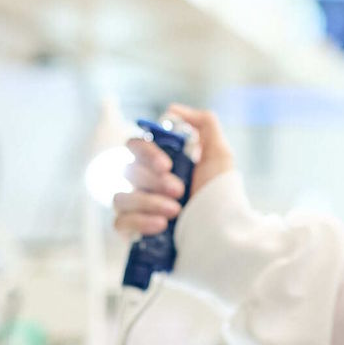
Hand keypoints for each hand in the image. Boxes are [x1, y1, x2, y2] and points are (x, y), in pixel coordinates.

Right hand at [112, 104, 234, 236]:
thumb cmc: (222, 195)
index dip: (146, 153)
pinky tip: (161, 225)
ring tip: (175, 211)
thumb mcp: (220, 154)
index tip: (167, 165)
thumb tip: (173, 109)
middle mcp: (145, 182)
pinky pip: (119, 222)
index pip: (135, 145)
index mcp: (160, 162)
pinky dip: (140, 221)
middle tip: (180, 191)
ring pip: (121, 196)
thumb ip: (204, 123)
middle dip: (155, 182)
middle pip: (128, 171)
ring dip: (149, 202)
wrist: (224, 235)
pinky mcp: (134, 231)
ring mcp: (138, 207)